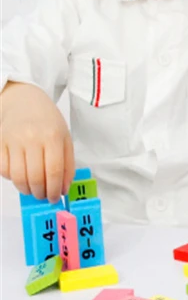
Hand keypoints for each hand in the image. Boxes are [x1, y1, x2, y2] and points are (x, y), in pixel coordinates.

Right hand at [0, 82, 74, 201]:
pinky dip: (11, 178)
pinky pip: (3, 169)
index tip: (55, 198)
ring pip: (17, 176)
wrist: (24, 101)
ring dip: (26, 189)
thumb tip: (63, 188)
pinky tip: (20, 176)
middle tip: (43, 197)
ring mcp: (13, 141)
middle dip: (40, 193)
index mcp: (52, 136)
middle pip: (35, 176)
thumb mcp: (65, 138)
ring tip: (33, 190)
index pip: (54, 170)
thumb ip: (67, 164)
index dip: (54, 189)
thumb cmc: (48, 121)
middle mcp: (32, 138)